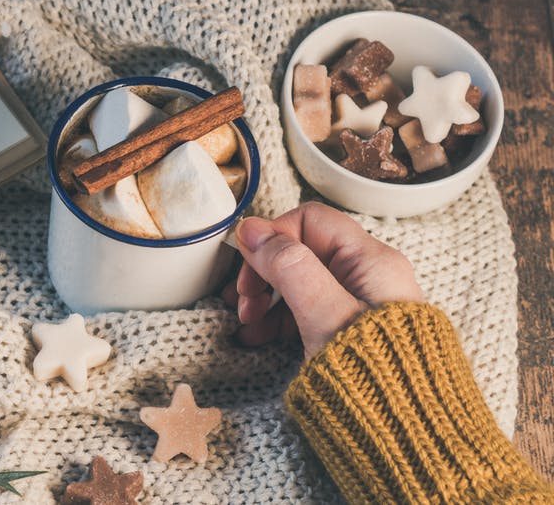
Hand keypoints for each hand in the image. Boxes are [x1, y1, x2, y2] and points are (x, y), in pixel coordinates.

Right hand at [222, 202, 423, 358]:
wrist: (407, 430)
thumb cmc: (375, 376)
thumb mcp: (324, 315)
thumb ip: (289, 267)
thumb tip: (252, 229)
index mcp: (370, 261)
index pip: (310, 220)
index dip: (272, 236)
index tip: (245, 263)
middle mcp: (367, 276)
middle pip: (302, 250)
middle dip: (264, 271)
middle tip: (242, 299)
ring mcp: (359, 304)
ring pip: (300, 282)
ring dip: (266, 297)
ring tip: (248, 324)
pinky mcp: (349, 330)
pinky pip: (306, 310)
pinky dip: (278, 319)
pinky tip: (259, 336)